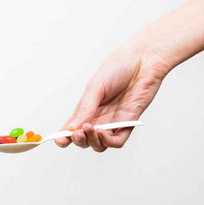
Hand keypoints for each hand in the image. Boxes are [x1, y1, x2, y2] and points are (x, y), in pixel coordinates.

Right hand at [55, 42, 171, 151]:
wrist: (144, 60)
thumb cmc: (119, 68)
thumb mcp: (96, 86)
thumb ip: (85, 108)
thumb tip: (72, 128)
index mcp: (86, 108)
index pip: (72, 128)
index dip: (64, 137)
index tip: (59, 140)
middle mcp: (99, 117)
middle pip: (85, 139)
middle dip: (78, 140)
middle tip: (77, 133)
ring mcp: (113, 122)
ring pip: (99, 144)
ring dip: (92, 141)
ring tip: (89, 129)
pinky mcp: (128, 123)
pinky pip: (117, 141)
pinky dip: (107, 141)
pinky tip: (102, 132)